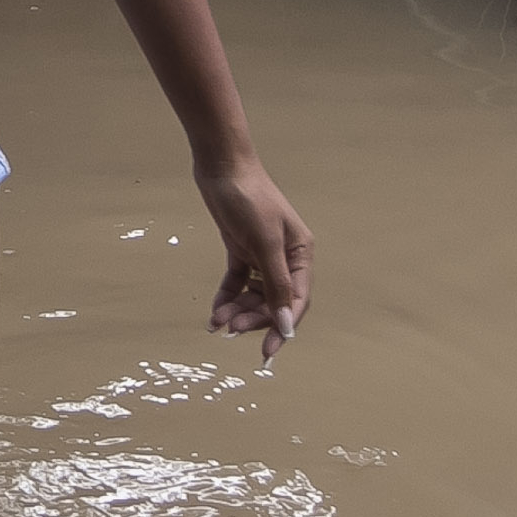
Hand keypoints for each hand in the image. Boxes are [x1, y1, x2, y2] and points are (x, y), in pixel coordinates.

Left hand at [196, 156, 310, 364]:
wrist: (221, 166)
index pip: (296, 300)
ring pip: (254, 294)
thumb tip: (287, 324)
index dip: (283, 326)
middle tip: (231, 330)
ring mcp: (262, 254)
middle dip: (254, 317)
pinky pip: (237, 282)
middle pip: (273, 300)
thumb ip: (276, 285)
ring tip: (217, 320)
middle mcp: (285, 257)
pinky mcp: (240, 249)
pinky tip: (215, 311)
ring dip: (238, 310)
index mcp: (301, 253)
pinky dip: (227, 297)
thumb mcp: (264, 244)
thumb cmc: (248, 198)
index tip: (267, 350)